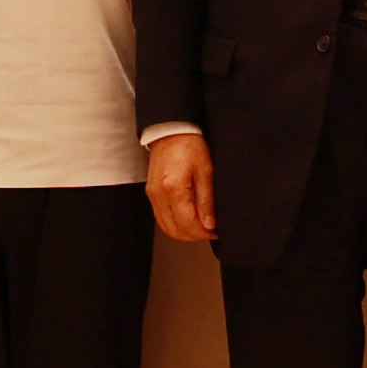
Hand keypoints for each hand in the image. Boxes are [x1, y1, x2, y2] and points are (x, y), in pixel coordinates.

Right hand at [144, 131, 217, 245]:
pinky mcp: (151, 194)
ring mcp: (153, 195)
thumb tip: (210, 224)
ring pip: (166, 227)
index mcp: (174, 188)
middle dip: (194, 236)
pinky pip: (161, 218)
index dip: (203, 233)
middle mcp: (159, 195)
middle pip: (175, 230)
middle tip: (209, 232)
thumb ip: (207, 200)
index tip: (215, 232)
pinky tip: (187, 220)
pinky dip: (174, 224)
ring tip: (200, 228)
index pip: (188, 224)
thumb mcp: (206, 171)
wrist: (171, 131)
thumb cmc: (190, 146)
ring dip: (183, 233)